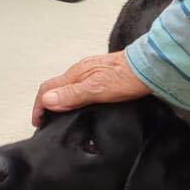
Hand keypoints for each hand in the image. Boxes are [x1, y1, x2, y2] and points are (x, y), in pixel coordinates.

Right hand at [32, 51, 149, 123]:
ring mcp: (92, 72)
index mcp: (76, 73)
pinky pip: (80, 87)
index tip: (37, 123)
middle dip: (47, 104)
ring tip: (61, 117)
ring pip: (68, 87)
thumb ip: (73, 95)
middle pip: (56, 87)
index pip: (47, 88)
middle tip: (46, 122)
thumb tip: (47, 100)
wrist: (151, 67)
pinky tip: (81, 107)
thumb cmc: (128, 78)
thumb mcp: (97, 89)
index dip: (39, 106)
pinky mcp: (102, 75)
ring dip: (60, 101)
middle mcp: (81, 71)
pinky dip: (73, 98)